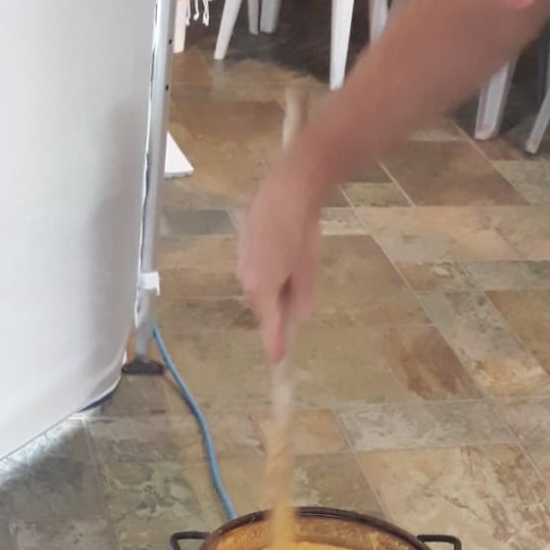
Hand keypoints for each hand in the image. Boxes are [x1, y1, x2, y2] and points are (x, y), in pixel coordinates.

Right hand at [237, 147, 321, 363]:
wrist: (288, 187)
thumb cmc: (301, 230)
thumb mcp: (308, 270)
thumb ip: (302, 299)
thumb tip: (298, 319)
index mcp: (262, 290)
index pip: (269, 327)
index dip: (275, 345)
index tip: (278, 362)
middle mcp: (246, 280)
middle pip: (263, 306)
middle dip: (279, 307)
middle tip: (301, 292)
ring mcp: (241, 262)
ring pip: (259, 287)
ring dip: (274, 286)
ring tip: (296, 263)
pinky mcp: (242, 246)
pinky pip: (255, 270)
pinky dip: (268, 270)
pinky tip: (284, 249)